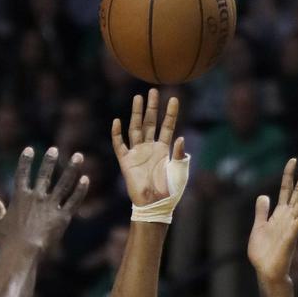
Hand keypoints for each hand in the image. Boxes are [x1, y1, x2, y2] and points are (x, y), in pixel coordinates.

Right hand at [0, 147, 88, 251]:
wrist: (24, 251)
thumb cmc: (7, 241)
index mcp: (19, 197)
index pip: (22, 174)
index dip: (25, 161)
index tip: (29, 150)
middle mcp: (36, 197)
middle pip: (44, 174)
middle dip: (49, 160)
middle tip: (54, 149)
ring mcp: (51, 206)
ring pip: (64, 183)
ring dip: (71, 168)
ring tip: (78, 156)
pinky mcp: (63, 216)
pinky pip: (74, 200)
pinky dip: (80, 190)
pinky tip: (86, 179)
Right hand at [111, 89, 184, 205]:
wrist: (155, 205)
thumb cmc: (170, 191)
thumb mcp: (179, 172)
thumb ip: (179, 155)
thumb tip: (180, 137)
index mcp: (164, 149)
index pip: (167, 126)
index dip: (171, 113)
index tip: (173, 98)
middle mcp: (150, 148)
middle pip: (150, 122)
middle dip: (151, 107)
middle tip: (152, 91)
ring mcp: (137, 153)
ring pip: (135, 128)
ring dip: (136, 113)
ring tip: (138, 97)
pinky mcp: (126, 162)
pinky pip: (119, 145)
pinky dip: (117, 134)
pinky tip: (117, 121)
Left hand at [247, 157, 297, 278]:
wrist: (266, 271)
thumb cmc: (264, 253)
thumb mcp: (258, 227)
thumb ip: (262, 212)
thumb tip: (264, 196)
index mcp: (280, 214)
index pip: (286, 189)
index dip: (289, 174)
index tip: (293, 159)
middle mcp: (288, 216)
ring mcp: (291, 225)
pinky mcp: (292, 236)